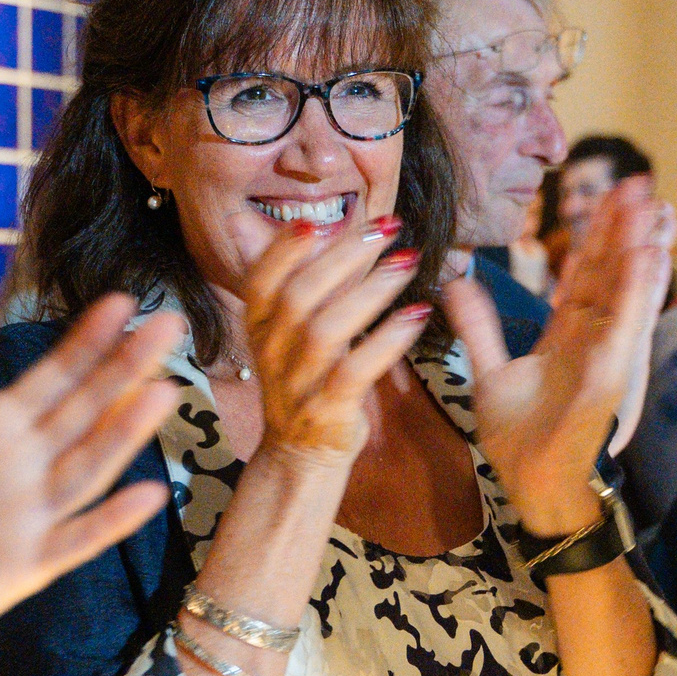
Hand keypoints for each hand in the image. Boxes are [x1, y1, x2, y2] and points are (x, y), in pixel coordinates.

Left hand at [0, 296, 183, 658]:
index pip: (54, 375)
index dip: (87, 341)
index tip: (121, 302)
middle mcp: (26, 464)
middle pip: (86, 408)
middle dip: (126, 367)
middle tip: (169, 324)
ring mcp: (33, 514)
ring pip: (90, 465)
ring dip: (126, 432)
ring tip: (162, 392)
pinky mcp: (29, 563)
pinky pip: (77, 539)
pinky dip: (112, 520)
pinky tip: (147, 495)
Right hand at [233, 209, 432, 468]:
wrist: (300, 454)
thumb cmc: (301, 377)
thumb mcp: (281, 328)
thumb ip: (284, 276)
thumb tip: (260, 220)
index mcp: (258, 325)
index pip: (260, 278)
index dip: (284, 249)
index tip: (319, 220)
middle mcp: (271, 352)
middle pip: (299, 295)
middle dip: (344, 256)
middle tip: (386, 227)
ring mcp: (298, 383)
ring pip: (327, 330)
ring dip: (371, 292)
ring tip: (407, 262)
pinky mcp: (328, 411)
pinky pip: (356, 371)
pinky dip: (388, 341)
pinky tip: (417, 315)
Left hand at [447, 179, 673, 529]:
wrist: (531, 486)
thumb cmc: (518, 439)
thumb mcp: (490, 371)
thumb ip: (479, 325)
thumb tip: (457, 280)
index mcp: (567, 336)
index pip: (583, 274)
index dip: (593, 235)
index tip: (604, 193)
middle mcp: (593, 340)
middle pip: (609, 272)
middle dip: (622, 226)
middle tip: (636, 180)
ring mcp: (607, 355)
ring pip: (625, 290)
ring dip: (639, 246)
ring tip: (650, 203)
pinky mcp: (611, 375)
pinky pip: (626, 326)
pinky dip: (639, 291)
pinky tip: (650, 256)